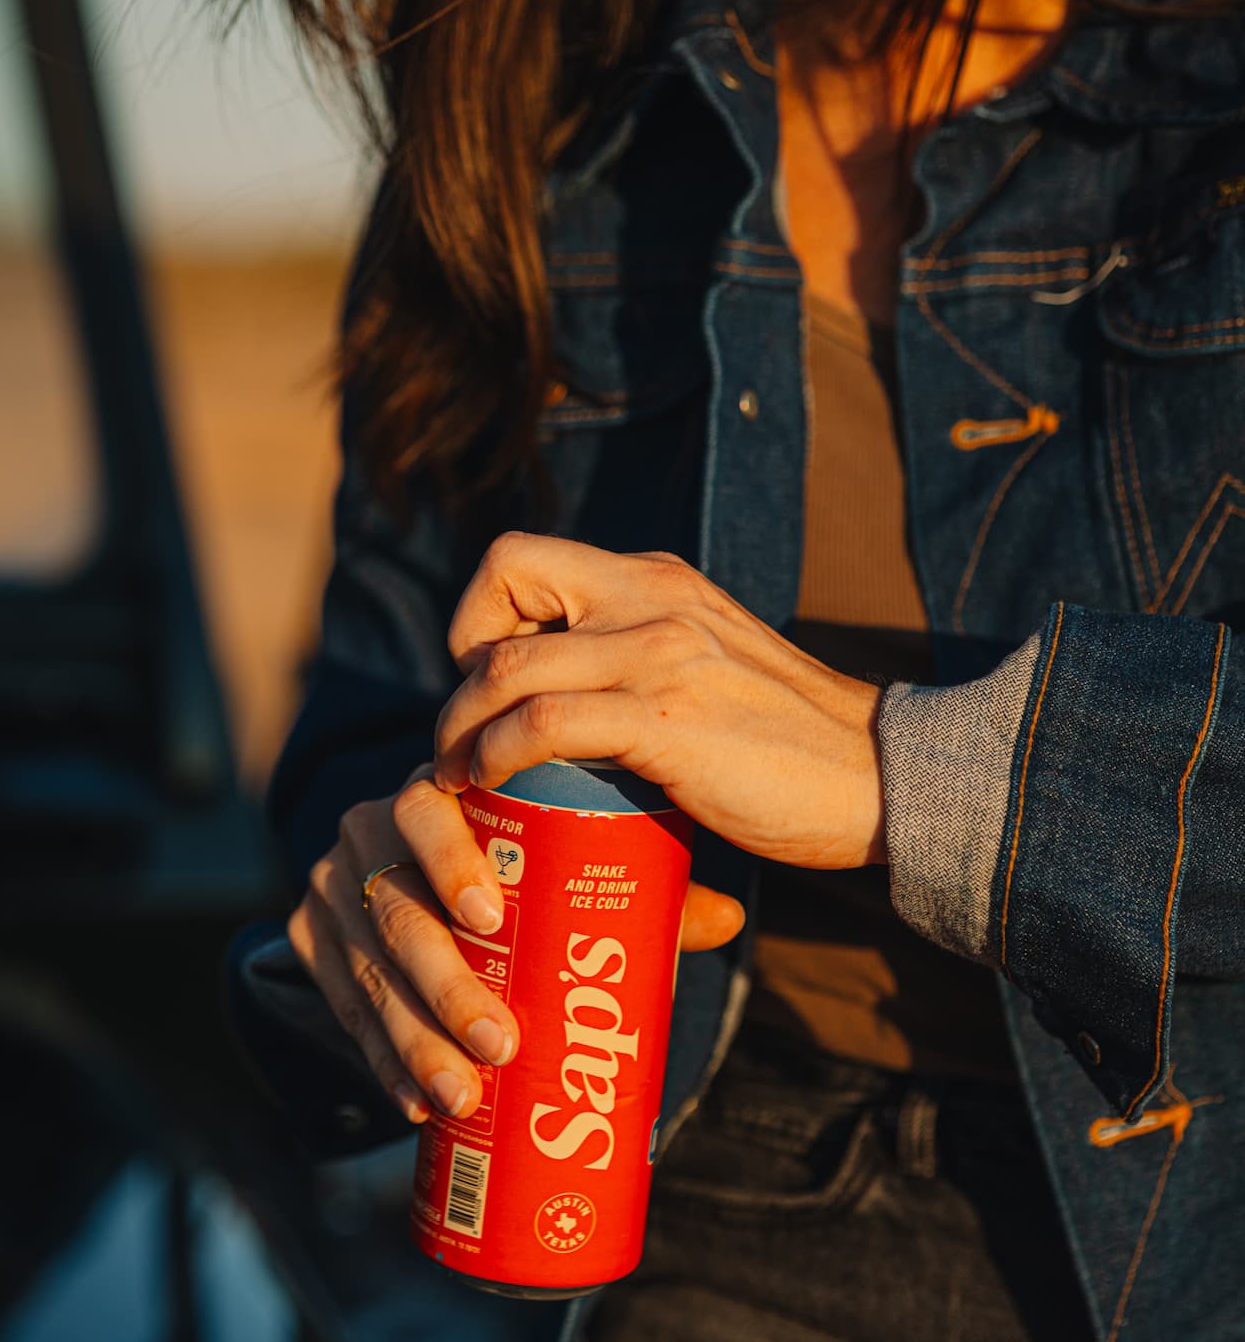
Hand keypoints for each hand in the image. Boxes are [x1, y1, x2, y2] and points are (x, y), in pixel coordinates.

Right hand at [286, 760, 745, 1125]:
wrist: (428, 876)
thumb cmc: (528, 867)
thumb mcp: (575, 862)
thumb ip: (643, 885)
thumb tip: (728, 917)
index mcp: (438, 793)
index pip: (426, 810)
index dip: (450, 861)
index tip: (490, 917)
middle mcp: (369, 834)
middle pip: (396, 911)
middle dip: (446, 986)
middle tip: (499, 1044)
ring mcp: (333, 890)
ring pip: (369, 971)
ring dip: (414, 1040)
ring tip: (463, 1095)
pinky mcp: (312, 942)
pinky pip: (344, 1009)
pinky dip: (383, 1060)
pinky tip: (418, 1103)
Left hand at [433, 533, 886, 869]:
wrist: (882, 779)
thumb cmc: (793, 748)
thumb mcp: (709, 667)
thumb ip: (648, 661)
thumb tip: (576, 709)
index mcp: (657, 579)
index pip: (522, 557)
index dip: (480, 617)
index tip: (486, 686)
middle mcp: (652, 597)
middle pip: (502, 584)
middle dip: (459, 669)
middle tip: (463, 738)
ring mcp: (660, 653)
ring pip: (509, 662)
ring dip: (463, 724)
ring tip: (463, 774)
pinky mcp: (667, 718)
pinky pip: (544, 722)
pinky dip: (500, 754)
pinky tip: (499, 785)